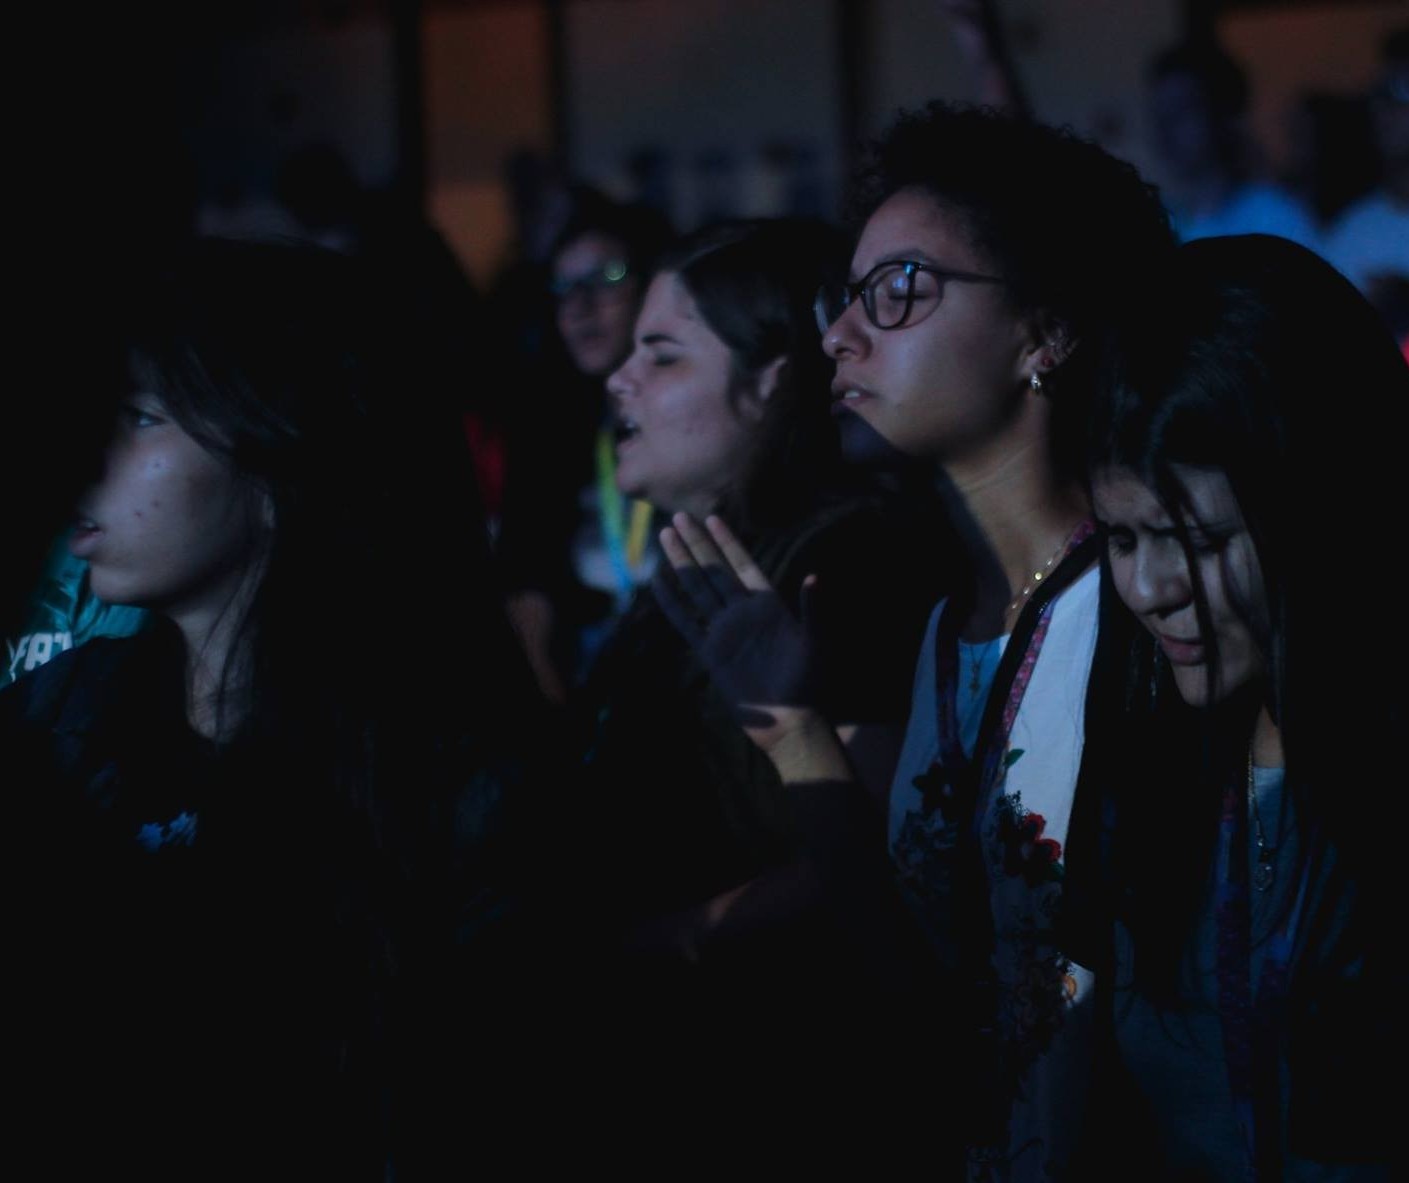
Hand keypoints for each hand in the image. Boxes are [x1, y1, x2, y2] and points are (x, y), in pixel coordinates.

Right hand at [653, 513, 821, 748]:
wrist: (790, 719)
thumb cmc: (810, 682)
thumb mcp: (817, 643)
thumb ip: (815, 610)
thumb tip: (815, 577)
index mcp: (768, 605)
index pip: (742, 565)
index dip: (728, 541)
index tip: (712, 517)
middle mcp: (743, 613)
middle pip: (714, 570)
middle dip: (697, 543)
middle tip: (679, 516)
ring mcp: (724, 631)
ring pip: (697, 589)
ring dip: (682, 563)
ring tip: (666, 536)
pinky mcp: (711, 653)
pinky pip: (686, 621)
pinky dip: (672, 601)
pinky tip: (658, 581)